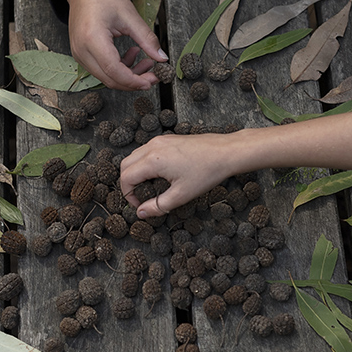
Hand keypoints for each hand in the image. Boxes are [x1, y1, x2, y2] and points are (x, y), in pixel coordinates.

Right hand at [58, 0, 166, 90]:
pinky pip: (101, 69)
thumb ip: (147, 39)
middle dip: (134, 81)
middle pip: (110, 79)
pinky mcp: (81, 54)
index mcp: (92, 38)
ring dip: (128, 75)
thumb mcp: (130, 15)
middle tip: (154, 74)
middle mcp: (81, 50)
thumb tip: (162, 58)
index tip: (153, 79)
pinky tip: (131, 55)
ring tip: (146, 61)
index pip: (114, 71)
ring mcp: (78, 53)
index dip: (135, 80)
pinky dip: (119, 68)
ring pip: (106, 77)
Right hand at [119, 132, 240, 217]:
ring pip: (135, 156)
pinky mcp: (168, 139)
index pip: (126, 178)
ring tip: (151, 187)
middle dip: (128, 183)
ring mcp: (160, 140)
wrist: (226, 152)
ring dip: (136, 172)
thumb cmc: (206, 172)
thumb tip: (141, 213)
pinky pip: (147, 150)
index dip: (128, 195)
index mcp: (152, 160)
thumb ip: (158, 205)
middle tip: (141, 197)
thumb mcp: (181, 195)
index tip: (140, 205)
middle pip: (125, 165)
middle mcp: (152, 146)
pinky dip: (145, 163)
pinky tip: (160, 175)